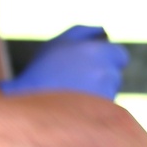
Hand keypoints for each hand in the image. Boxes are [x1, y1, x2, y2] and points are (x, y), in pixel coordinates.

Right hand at [0, 25, 127, 100]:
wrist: (26, 106)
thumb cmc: (42, 71)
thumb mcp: (57, 44)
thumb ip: (83, 32)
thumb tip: (103, 31)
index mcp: (97, 51)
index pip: (120, 55)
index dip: (108, 60)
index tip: (95, 65)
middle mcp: (104, 72)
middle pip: (114, 76)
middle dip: (101, 78)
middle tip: (76, 83)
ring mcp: (105, 95)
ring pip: (109, 94)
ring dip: (97, 95)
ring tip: (70, 97)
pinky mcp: (102, 115)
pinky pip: (105, 112)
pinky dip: (93, 112)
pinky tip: (74, 110)